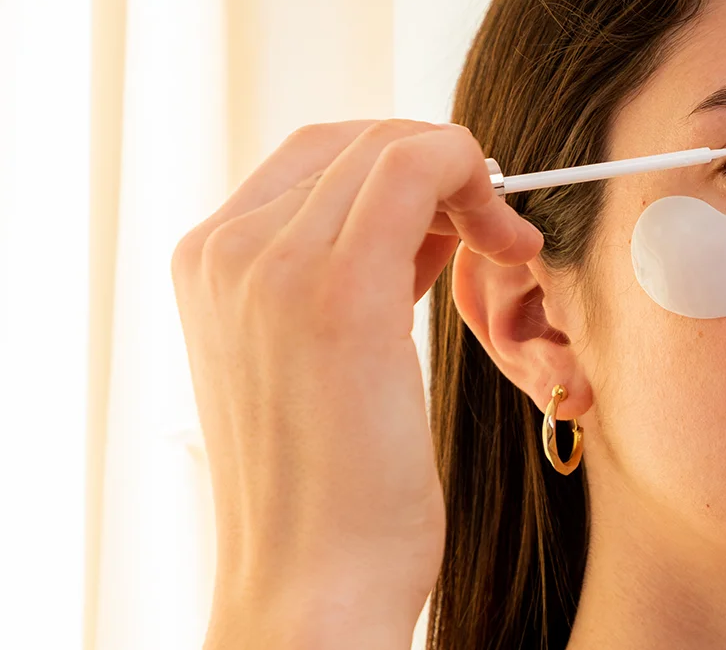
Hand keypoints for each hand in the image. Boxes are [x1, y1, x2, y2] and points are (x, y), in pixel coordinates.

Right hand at [171, 120, 541, 647]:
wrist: (310, 587)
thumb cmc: (329, 492)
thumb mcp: (321, 364)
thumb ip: (355, 277)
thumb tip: (430, 219)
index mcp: (211, 265)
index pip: (317, 158)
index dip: (405, 171)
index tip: (459, 219)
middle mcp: (227, 252)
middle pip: (355, 143)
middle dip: (441, 169)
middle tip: (493, 229)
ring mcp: (272, 267)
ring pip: (392, 149)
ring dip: (466, 182)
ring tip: (503, 247)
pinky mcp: (337, 293)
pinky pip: (416, 172)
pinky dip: (475, 184)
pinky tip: (509, 244)